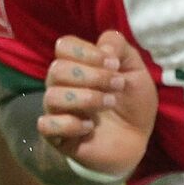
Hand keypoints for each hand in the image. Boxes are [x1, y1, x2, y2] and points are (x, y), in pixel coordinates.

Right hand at [39, 30, 157, 178]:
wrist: (137, 139)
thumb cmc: (132, 101)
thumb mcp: (136, 69)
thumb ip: (120, 48)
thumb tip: (103, 46)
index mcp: (77, 64)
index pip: (64, 46)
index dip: (87, 52)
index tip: (114, 64)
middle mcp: (61, 84)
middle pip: (57, 69)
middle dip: (93, 76)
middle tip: (118, 85)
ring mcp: (57, 111)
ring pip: (52, 96)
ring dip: (86, 98)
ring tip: (109, 103)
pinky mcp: (56, 136)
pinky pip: (47, 125)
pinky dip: (70, 125)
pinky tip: (90, 127)